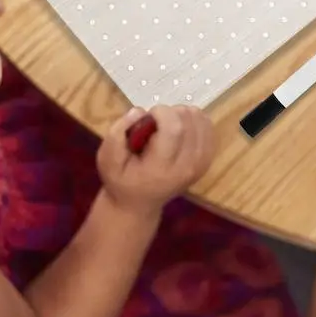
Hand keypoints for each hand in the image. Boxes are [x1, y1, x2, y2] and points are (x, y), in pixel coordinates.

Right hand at [97, 106, 215, 217]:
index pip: (174, 128)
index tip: (148, 118)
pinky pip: (208, 128)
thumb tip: (140, 111)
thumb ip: (118, 133)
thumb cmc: (121, 179)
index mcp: (161, 167)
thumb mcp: (107, 158)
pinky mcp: (206, 161)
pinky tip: (180, 128)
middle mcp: (186, 167)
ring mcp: (199, 165)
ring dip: (182, 115)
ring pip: (201, 121)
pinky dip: (194, 121)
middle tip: (154, 125)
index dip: (160, 113)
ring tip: (166, 127)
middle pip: (188, 121)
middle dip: (169, 112)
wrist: (137, 204)